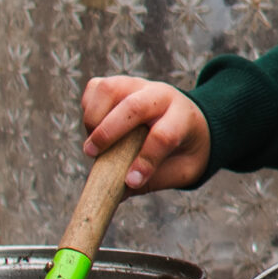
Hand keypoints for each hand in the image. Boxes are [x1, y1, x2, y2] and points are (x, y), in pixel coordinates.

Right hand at [82, 77, 210, 192]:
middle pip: (134, 107)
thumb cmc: (182, 148)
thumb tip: (117, 195)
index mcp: (184, 118)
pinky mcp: (120, 83)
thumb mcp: (181, 169)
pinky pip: (96, 87)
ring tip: (94, 143)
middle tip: (92, 155)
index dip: (145, 161)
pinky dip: (88, 107)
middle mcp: (162, 95)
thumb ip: (153, 180)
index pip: (164, 136)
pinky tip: (94, 126)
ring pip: (110, 89)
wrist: (190, 120)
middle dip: (108, 132)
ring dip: (94, 118)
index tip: (131, 182)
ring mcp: (140, 85)